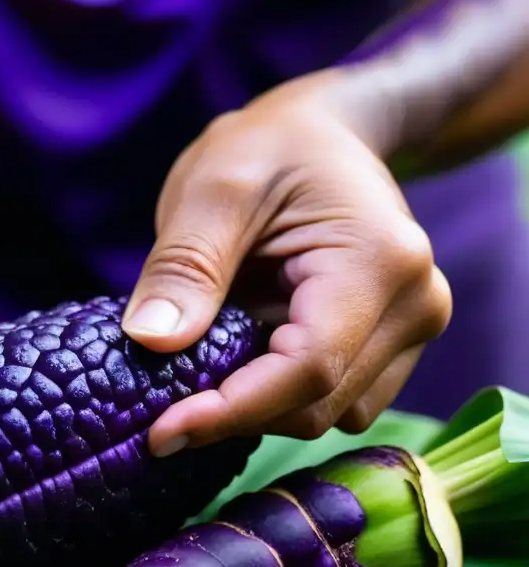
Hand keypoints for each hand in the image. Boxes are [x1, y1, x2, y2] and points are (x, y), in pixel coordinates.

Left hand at [123, 75, 452, 456]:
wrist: (323, 134)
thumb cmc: (269, 147)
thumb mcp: (213, 189)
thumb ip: (185, 266)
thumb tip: (149, 342)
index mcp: (379, 261)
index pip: (308, 369)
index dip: (231, 411)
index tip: (161, 433)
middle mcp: (416, 306)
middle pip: (316, 404)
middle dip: (234, 412)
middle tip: (159, 400)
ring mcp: (411, 330)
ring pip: (325, 413)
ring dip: (256, 405)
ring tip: (209, 353)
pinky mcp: (390, 347)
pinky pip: (330, 399)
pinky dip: (276, 395)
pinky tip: (242, 355)